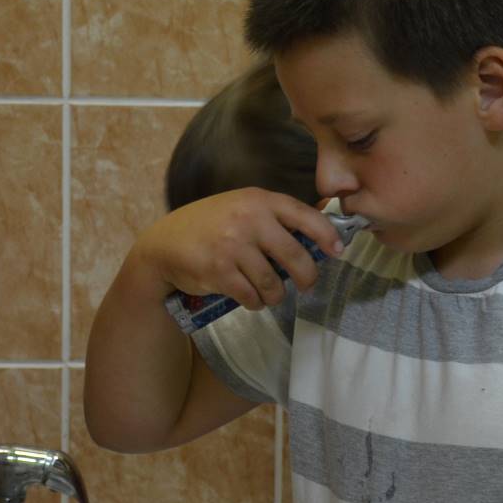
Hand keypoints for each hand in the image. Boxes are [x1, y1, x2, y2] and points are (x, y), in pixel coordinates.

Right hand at [135, 189, 341, 311]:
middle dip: (307, 277)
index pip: (304, 216)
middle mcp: (248, 219)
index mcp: (258, 200)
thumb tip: (324, 224)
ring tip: (270, 293)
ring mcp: (233, 246)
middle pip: (296, 256)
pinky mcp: (219, 271)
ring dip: (276, 294)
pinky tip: (250, 298)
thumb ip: (276, 215)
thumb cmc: (210, 225)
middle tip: (307, 285)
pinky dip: (255, 302)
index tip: (338, 251)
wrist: (164, 244)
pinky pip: (252, 296)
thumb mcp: (242, 206)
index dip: (327, 235)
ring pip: (274, 283)